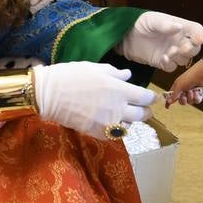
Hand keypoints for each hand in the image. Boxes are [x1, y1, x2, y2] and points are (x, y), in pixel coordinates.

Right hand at [32, 62, 156, 139]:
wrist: (49, 94)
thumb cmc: (71, 75)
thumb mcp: (95, 68)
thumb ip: (115, 73)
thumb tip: (128, 76)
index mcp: (119, 89)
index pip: (146, 97)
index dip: (152, 98)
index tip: (153, 98)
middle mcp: (118, 108)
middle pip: (142, 115)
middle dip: (145, 111)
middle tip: (142, 108)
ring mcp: (108, 122)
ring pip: (130, 126)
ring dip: (129, 120)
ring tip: (123, 115)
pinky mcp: (97, 132)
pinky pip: (114, 135)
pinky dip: (116, 130)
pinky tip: (110, 123)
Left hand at [118, 11, 202, 71]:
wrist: (125, 35)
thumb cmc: (140, 22)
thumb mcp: (152, 20)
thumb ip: (165, 24)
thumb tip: (178, 28)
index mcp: (180, 27)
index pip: (196, 30)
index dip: (199, 35)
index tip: (197, 39)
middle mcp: (178, 40)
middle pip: (194, 48)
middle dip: (191, 49)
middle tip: (182, 48)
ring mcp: (171, 51)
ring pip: (184, 60)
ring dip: (179, 57)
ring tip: (169, 52)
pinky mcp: (162, 61)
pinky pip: (171, 67)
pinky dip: (169, 64)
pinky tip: (163, 59)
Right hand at [166, 59, 202, 104]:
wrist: (202, 74)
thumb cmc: (189, 77)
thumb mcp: (179, 86)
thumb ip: (174, 95)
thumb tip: (168, 101)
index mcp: (177, 87)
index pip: (171, 96)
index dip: (169, 101)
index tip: (167, 107)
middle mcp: (184, 91)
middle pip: (181, 101)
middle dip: (183, 100)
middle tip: (184, 95)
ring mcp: (191, 93)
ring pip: (189, 102)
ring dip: (190, 97)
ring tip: (192, 91)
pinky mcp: (199, 94)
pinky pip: (196, 101)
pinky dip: (197, 97)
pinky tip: (197, 92)